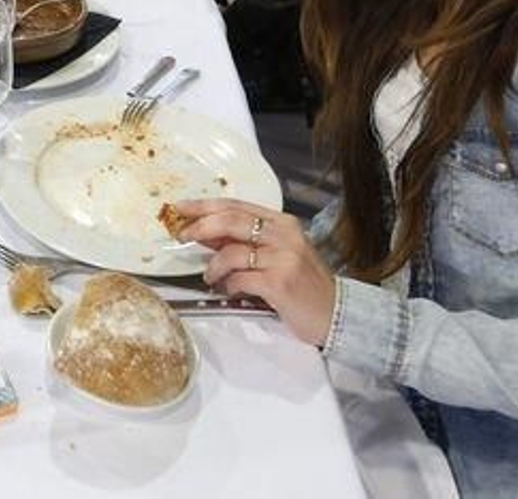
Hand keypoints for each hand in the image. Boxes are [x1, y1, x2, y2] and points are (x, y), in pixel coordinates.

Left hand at [174, 198, 336, 345]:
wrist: (337, 313)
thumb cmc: (304, 283)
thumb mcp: (278, 253)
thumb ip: (244, 240)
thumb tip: (204, 232)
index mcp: (282, 223)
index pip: (236, 206)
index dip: (204, 205)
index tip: (180, 207)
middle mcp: (284, 235)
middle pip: (230, 220)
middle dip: (199, 226)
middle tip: (181, 236)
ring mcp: (283, 258)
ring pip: (231, 251)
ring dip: (213, 266)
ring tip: (211, 277)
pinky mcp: (279, 283)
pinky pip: (239, 278)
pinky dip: (228, 285)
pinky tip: (229, 290)